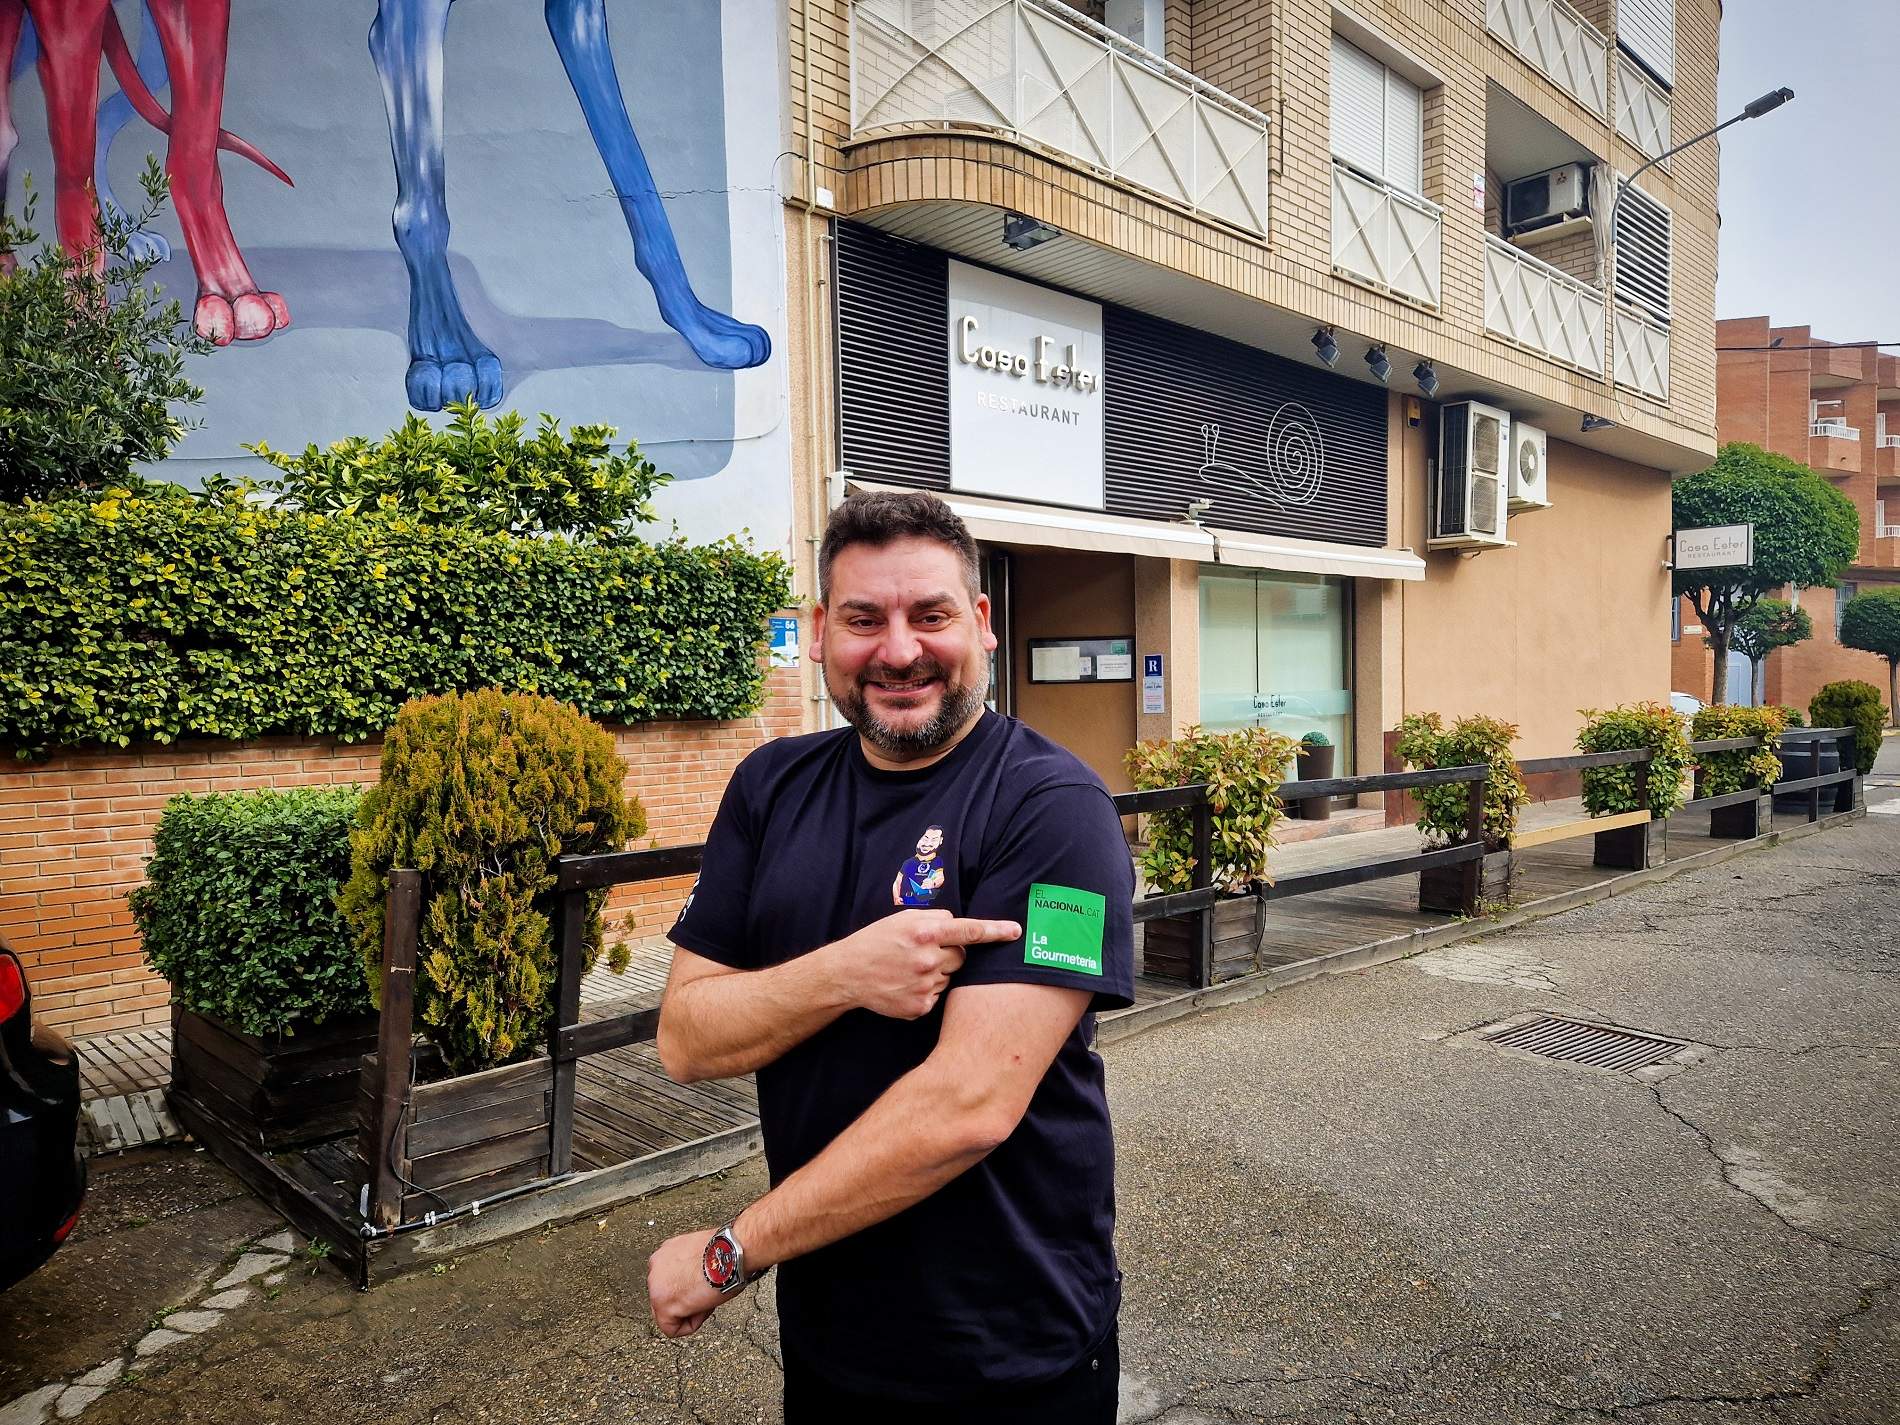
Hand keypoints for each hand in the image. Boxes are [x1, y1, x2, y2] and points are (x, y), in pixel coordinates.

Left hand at [648, 1230, 726, 1338]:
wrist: (728, 1254)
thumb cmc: (724, 1252)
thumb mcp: (700, 1253)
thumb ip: (688, 1265)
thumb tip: (696, 1275)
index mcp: (665, 1253)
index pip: (669, 1281)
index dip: (689, 1287)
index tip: (702, 1284)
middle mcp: (655, 1267)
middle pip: (666, 1297)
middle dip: (685, 1300)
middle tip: (705, 1293)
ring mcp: (655, 1286)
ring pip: (668, 1313)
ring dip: (689, 1310)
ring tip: (707, 1297)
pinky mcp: (662, 1306)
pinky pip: (671, 1329)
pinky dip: (691, 1324)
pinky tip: (704, 1307)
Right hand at [827, 910, 1021, 1019]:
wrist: (848, 973)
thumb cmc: (876, 941)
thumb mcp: (902, 919)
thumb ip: (935, 919)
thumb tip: (959, 926)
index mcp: (925, 933)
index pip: (969, 931)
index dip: (995, 930)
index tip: (1016, 931)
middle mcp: (927, 959)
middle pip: (960, 957)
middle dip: (949, 954)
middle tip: (923, 953)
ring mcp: (924, 985)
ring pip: (949, 978)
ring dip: (936, 972)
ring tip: (908, 969)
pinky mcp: (920, 1006)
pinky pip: (938, 996)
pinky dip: (926, 990)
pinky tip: (906, 985)